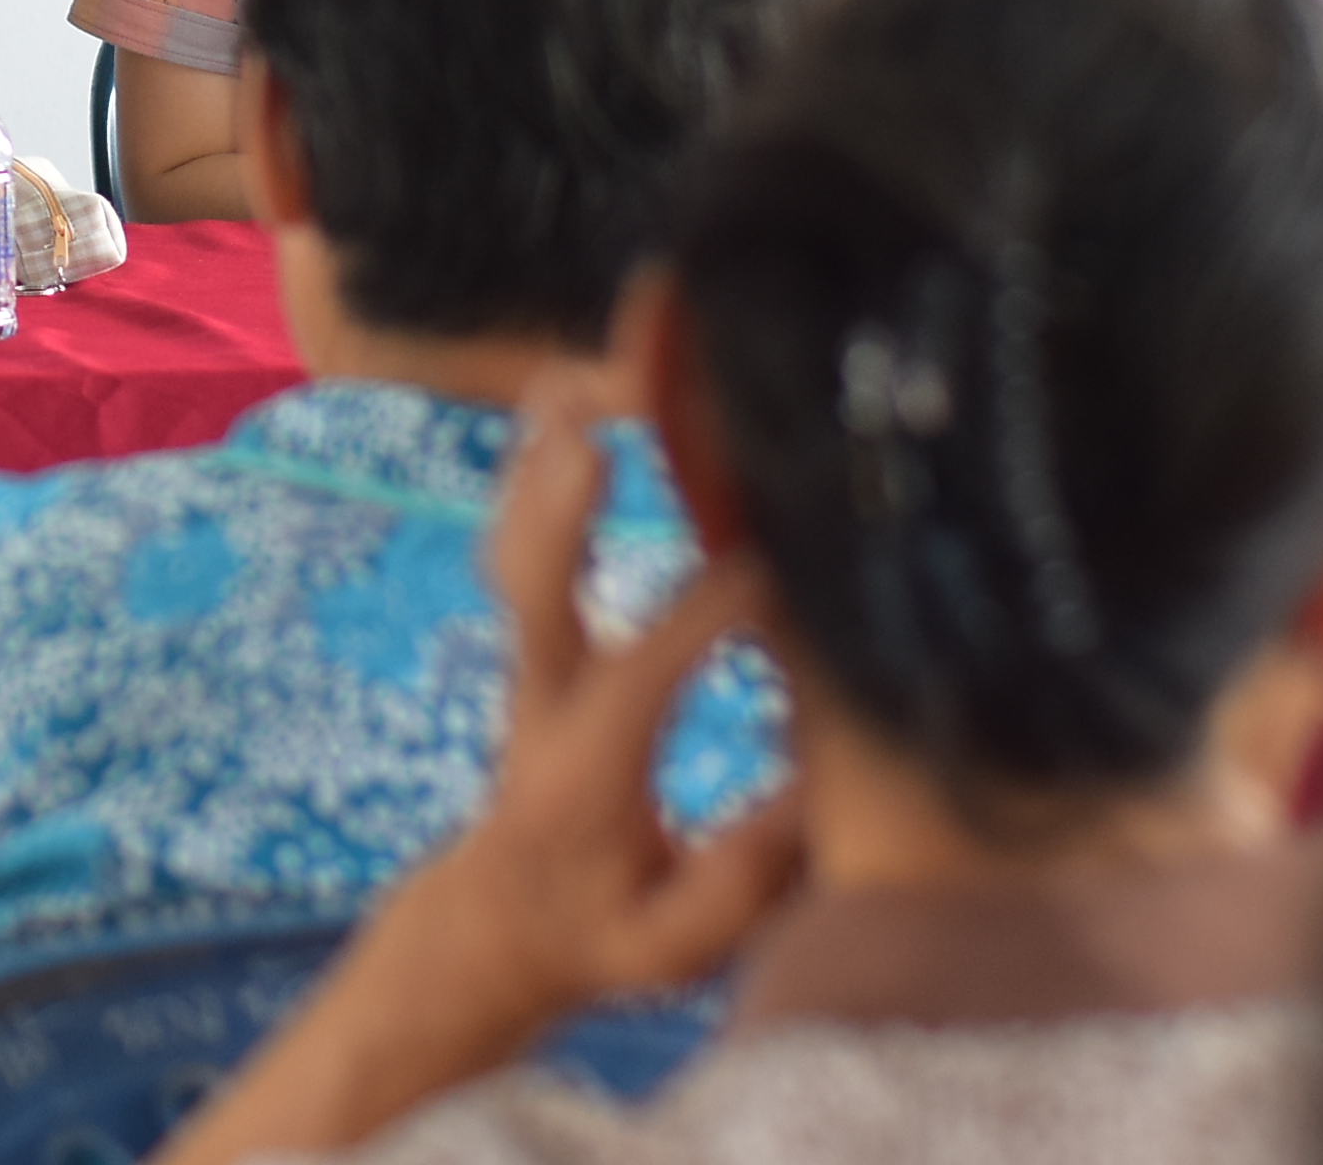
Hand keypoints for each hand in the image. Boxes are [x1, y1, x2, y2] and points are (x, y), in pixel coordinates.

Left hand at [437, 372, 809, 1003]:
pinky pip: (523, 535)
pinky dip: (539, 461)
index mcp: (583, 768)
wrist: (496, 920)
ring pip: (517, 545)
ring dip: (545, 461)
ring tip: (581, 376)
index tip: (768, 570)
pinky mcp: (533, 632)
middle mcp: (544, 694)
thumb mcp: (670, 945)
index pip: (638, 675)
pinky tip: (567, 389)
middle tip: (592, 433)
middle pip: (532, 590)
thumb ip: (740, 879)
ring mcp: (528, 655)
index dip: (699, 617)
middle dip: (560, 511)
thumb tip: (826, 791)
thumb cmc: (597, 931)